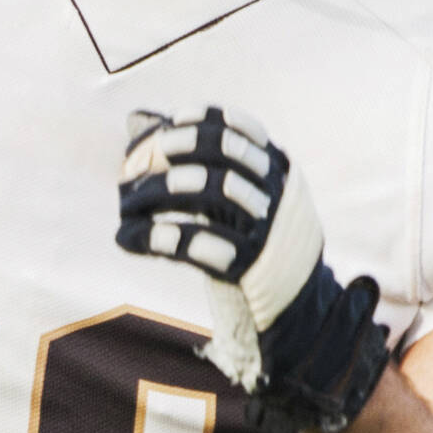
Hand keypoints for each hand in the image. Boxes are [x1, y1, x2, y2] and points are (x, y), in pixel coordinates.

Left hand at [111, 107, 393, 432]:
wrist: (307, 313)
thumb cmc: (262, 247)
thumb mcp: (249, 199)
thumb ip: (201, 164)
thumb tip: (138, 119)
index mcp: (278, 172)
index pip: (241, 130)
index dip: (202, 120)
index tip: (167, 124)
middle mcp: (276, 194)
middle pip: (224, 152)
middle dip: (175, 148)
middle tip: (135, 161)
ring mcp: (266, 230)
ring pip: (212, 191)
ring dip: (160, 192)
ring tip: (125, 204)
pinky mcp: (250, 267)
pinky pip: (200, 245)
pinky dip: (159, 239)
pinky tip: (129, 240)